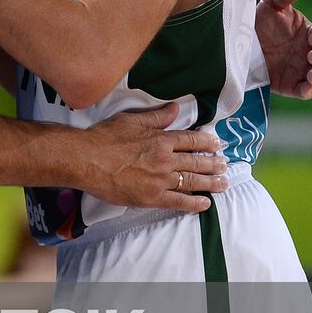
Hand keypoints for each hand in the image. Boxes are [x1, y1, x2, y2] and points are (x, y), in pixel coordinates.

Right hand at [81, 103, 227, 213]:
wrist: (86, 159)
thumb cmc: (105, 137)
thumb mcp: (132, 120)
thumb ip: (156, 117)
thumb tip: (174, 108)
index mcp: (161, 139)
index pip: (191, 139)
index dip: (206, 141)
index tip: (217, 144)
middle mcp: (165, 159)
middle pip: (196, 162)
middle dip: (213, 164)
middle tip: (225, 165)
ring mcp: (159, 180)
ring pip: (192, 181)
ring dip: (210, 183)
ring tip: (223, 184)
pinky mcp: (151, 197)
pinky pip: (178, 202)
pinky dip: (193, 203)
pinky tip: (204, 203)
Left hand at [255, 0, 311, 99]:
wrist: (237, 45)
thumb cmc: (257, 22)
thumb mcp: (269, 6)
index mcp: (307, 34)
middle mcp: (307, 53)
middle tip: (311, 54)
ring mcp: (300, 70)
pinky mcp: (289, 85)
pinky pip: (306, 92)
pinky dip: (309, 91)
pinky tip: (306, 88)